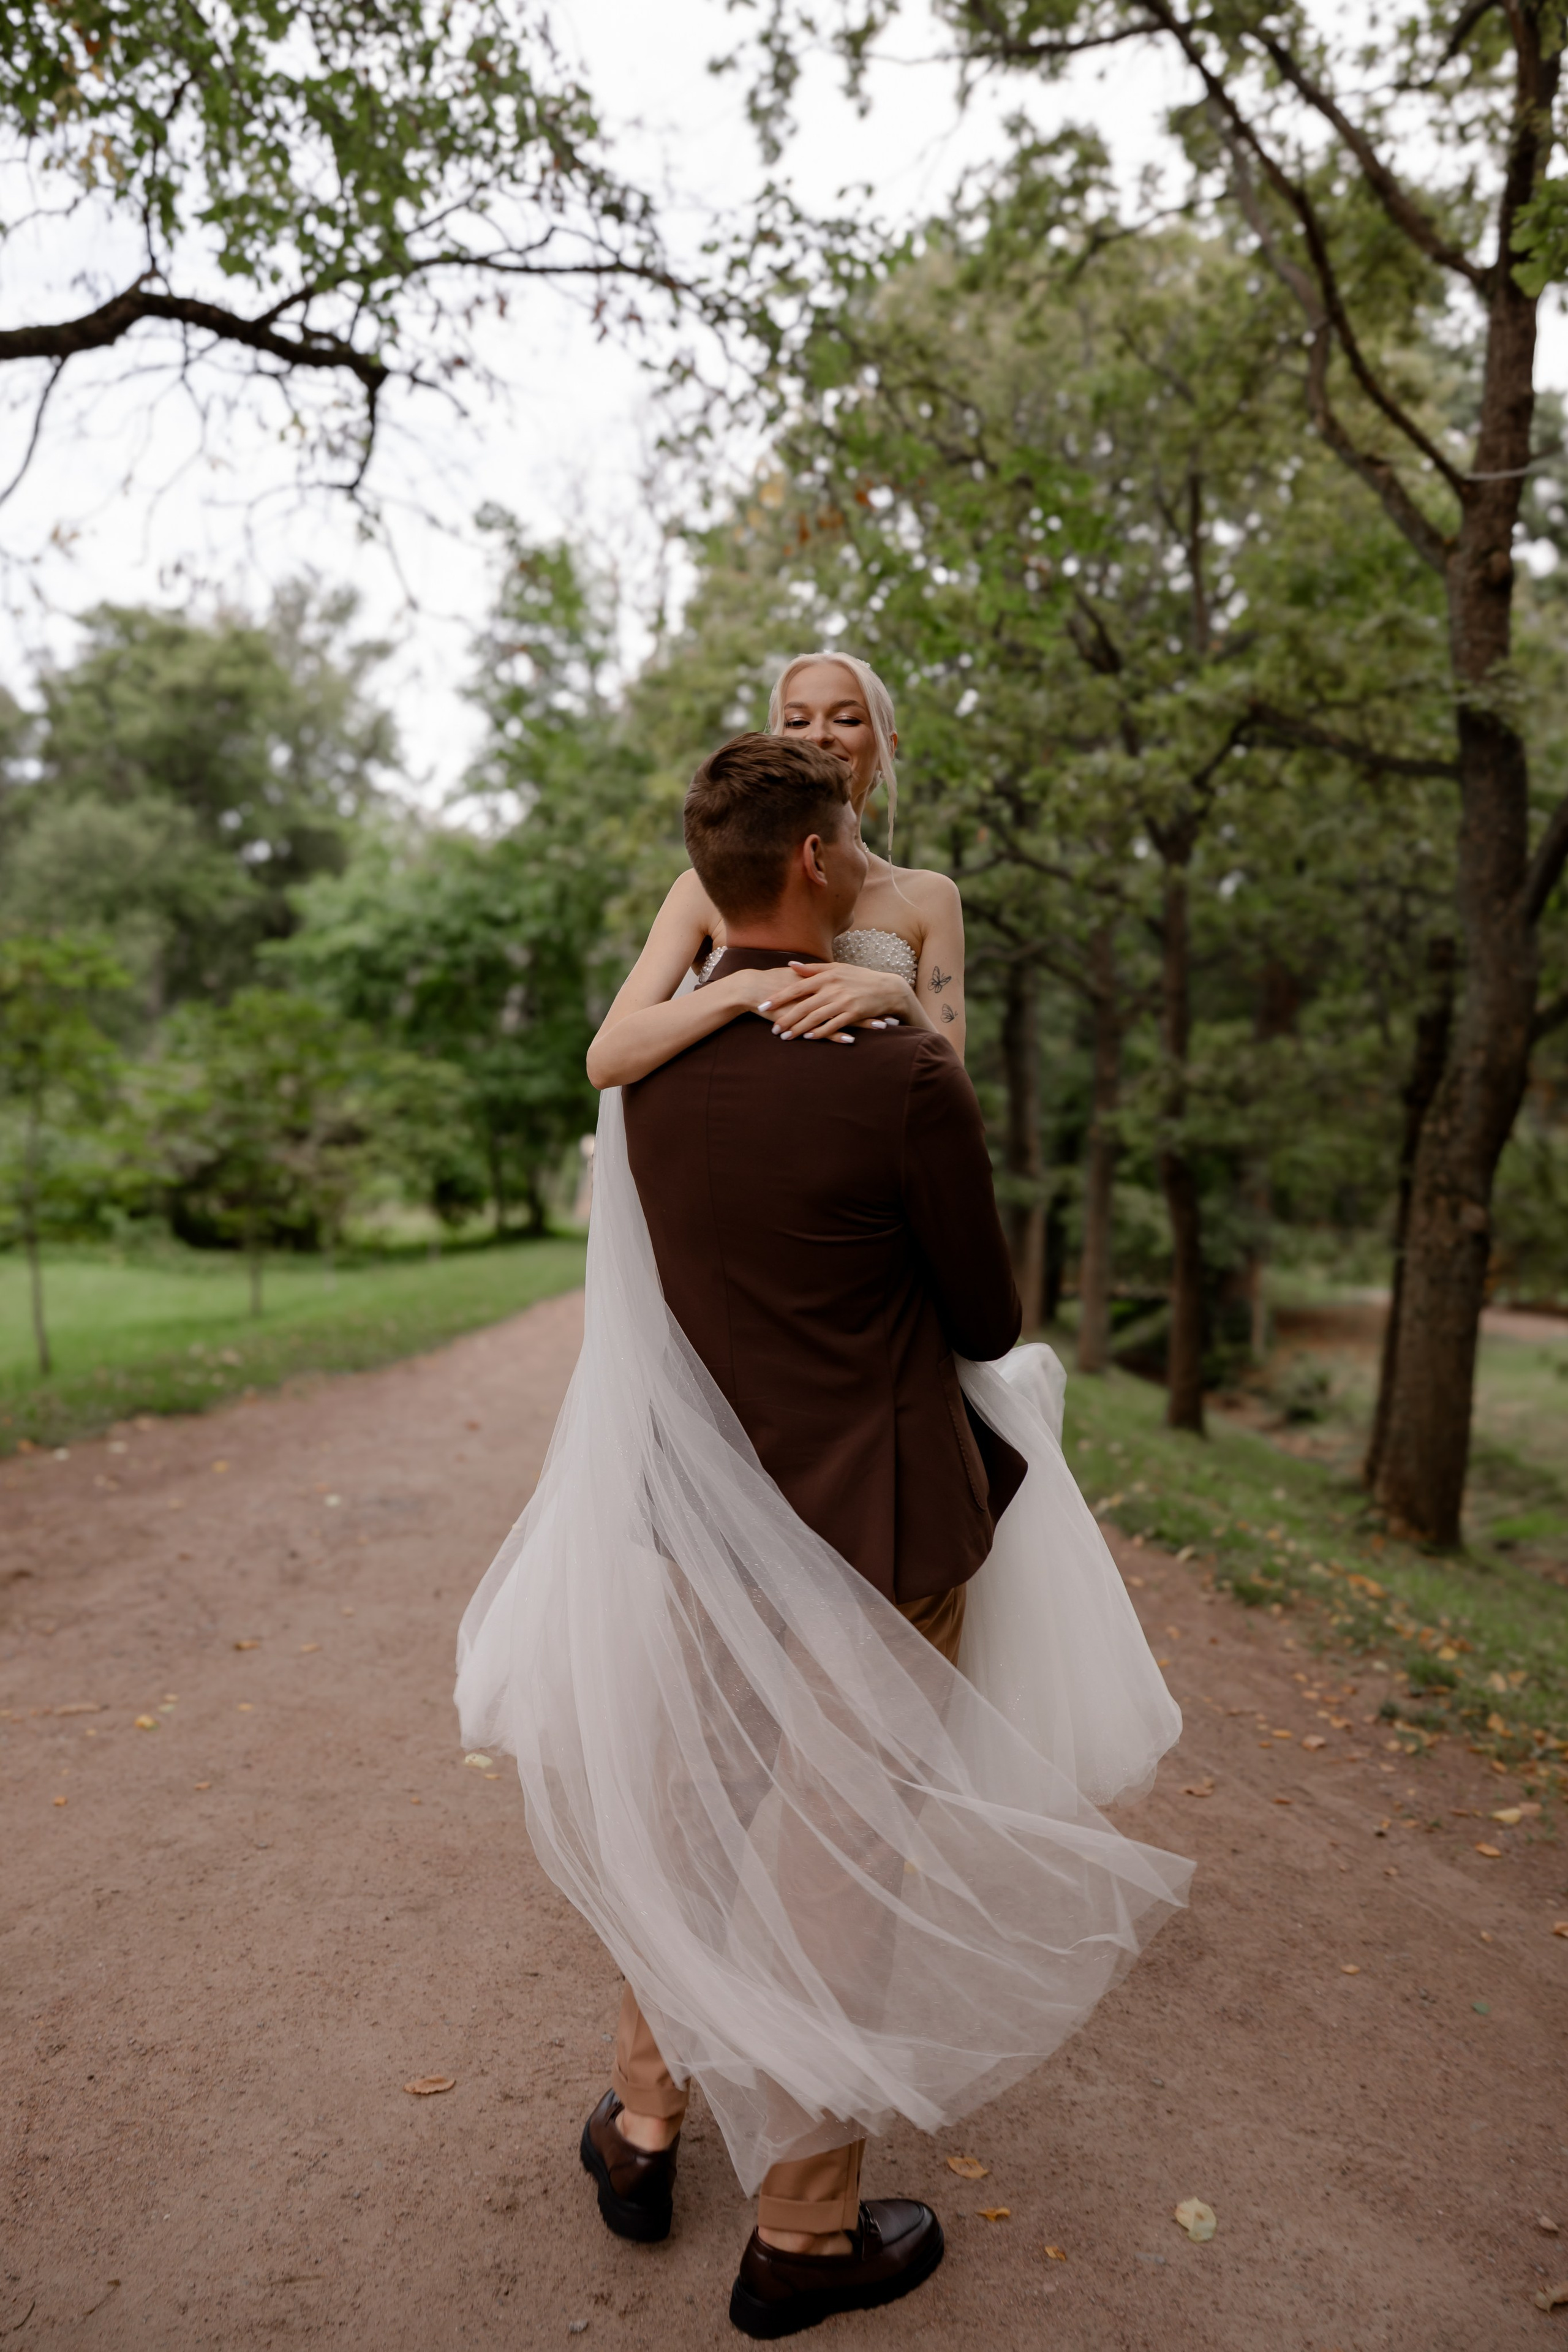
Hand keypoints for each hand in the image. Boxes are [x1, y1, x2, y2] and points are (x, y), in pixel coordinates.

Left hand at [759, 960, 915, 1040]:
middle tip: (772, 1029)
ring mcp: (843, 1001)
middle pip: (803, 1005)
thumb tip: (790, 965)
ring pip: (815, 1017)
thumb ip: (813, 968)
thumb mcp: (837, 968)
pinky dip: (820, 1032)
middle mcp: (833, 988)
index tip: (764, 1006)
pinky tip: (808, 1038)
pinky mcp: (853, 1013)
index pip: (797, 987)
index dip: (779, 998)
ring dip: (799, 1028)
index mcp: (827, 975)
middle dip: (786, 1018)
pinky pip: (833, 1025)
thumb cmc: (860, 977)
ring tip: (785, 1037)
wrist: (888, 988)